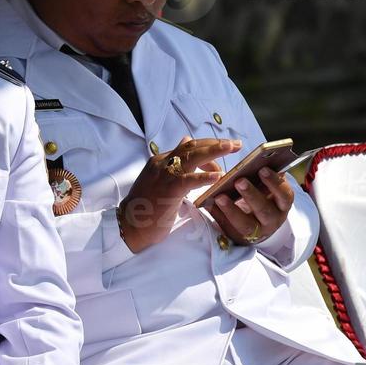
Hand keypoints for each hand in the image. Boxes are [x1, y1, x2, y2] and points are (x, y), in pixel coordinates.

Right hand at [118, 138, 242, 253]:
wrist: (129, 224)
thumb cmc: (146, 206)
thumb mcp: (160, 179)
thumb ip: (174, 163)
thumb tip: (186, 140)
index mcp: (161, 161)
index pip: (188, 147)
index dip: (208, 147)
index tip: (225, 150)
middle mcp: (162, 163)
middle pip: (192, 147)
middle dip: (216, 143)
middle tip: (236, 144)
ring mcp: (164, 175)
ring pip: (192, 157)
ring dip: (214, 152)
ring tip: (232, 148)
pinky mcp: (168, 190)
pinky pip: (189, 180)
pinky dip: (204, 177)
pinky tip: (218, 177)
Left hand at [203, 167, 294, 246]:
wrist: (257, 225)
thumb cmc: (262, 199)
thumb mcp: (268, 189)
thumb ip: (265, 178)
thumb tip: (258, 160)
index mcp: (282, 205)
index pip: (285, 195)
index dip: (275, 183)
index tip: (262, 169)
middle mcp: (272, 220)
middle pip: (264, 210)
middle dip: (251, 195)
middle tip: (239, 180)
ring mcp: (256, 232)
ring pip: (246, 225)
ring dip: (232, 209)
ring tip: (219, 196)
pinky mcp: (239, 237)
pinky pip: (228, 229)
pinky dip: (218, 216)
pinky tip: (210, 205)